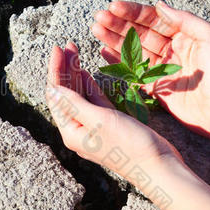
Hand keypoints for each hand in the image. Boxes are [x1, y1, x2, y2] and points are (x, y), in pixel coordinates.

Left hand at [45, 42, 181, 181]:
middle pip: (66, 93)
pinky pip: (93, 101)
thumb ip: (74, 103)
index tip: (57, 48)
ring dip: (76, 73)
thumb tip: (51, 90)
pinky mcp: (109, 124)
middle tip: (67, 44)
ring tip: (74, 51)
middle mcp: (78, 129)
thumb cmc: (128, 145)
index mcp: (70, 130)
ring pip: (79, 95)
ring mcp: (94, 126)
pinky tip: (84, 72)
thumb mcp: (98, 120)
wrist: (158, 165)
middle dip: (65, 68)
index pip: (56, 95)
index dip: (56, 70)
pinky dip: (88, 86)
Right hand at [92, 1, 209, 142]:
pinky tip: (103, 52)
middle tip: (98, 18)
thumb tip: (159, 5)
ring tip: (96, 29)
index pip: (153, 19)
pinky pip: (133, 73)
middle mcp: (171, 50)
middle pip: (139, 33)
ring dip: (113, 40)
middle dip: (118, 24)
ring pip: (132, 51)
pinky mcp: (156, 89)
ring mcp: (162, 70)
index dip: (132, 12)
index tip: (113, 7)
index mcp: (184, 35)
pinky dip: (118, 62)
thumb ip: (185, 20)